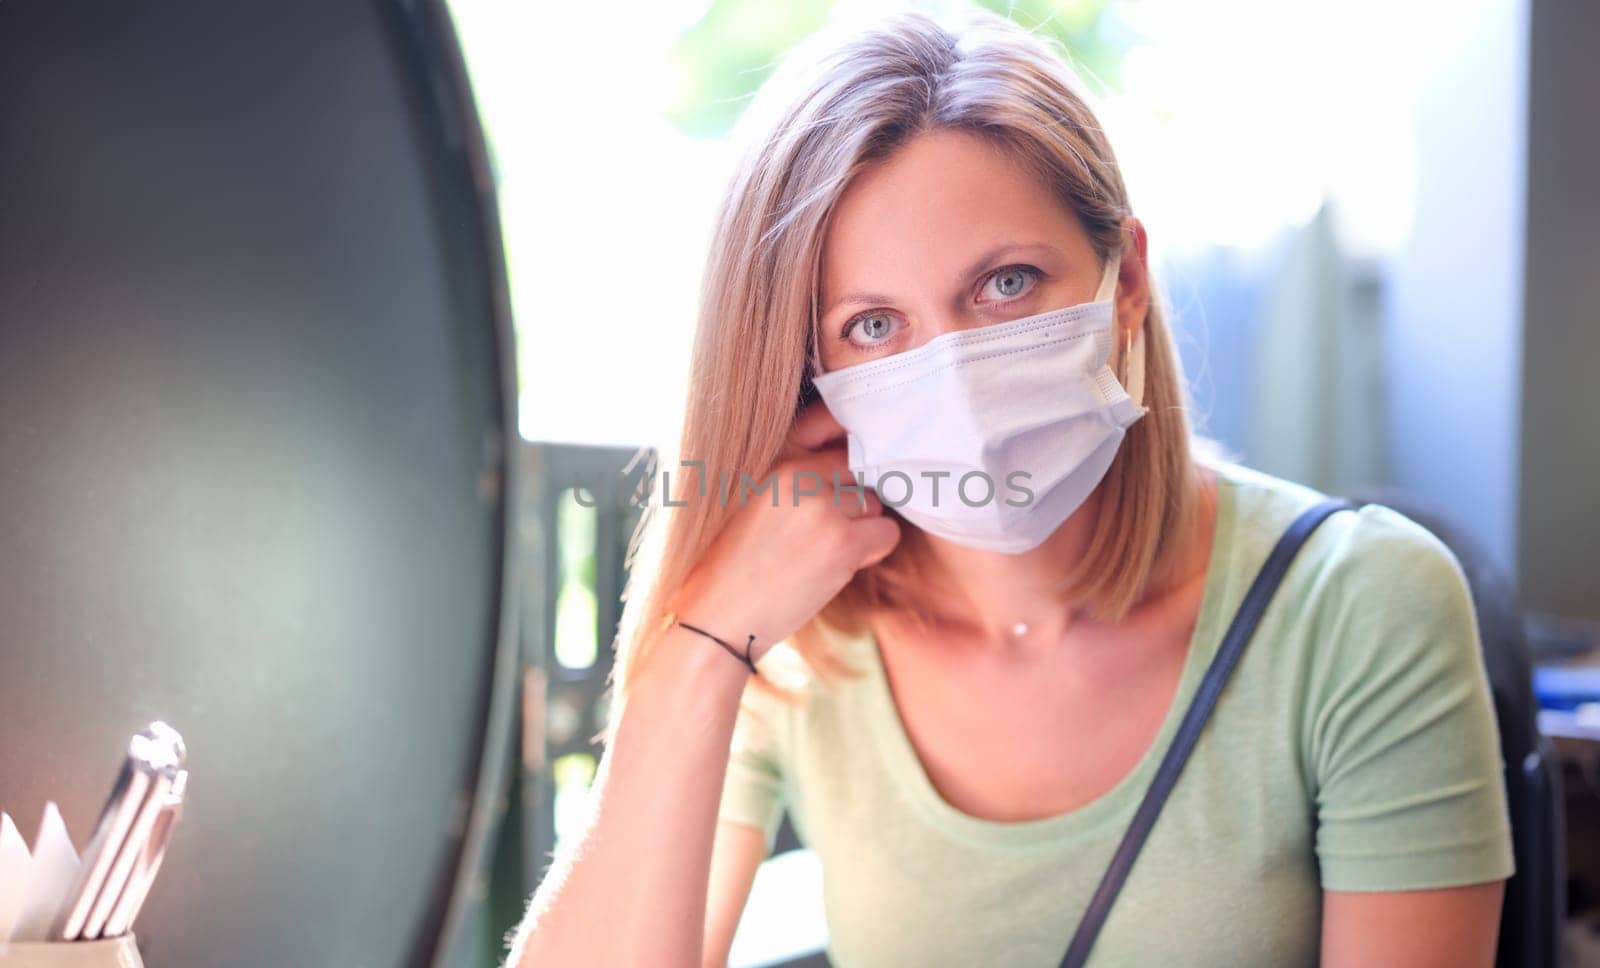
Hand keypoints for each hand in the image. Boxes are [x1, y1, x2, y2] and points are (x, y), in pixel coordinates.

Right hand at [666, 401, 899, 662]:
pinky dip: (873, 552)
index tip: (837, 496)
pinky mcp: (841, 541)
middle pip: (857, 472)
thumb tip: (848, 468)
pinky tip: (840, 567)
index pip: (834, 442)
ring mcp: (822, 507)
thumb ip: (794, 481)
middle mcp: (797, 476)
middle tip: (827, 534)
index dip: (842, 472)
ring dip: (862, 529)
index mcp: (774, 462)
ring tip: (826, 554)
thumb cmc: (731, 569)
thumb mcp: (753, 505)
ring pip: (874, 503)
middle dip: (851, 503)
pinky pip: (887, 533)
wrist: (715, 619)